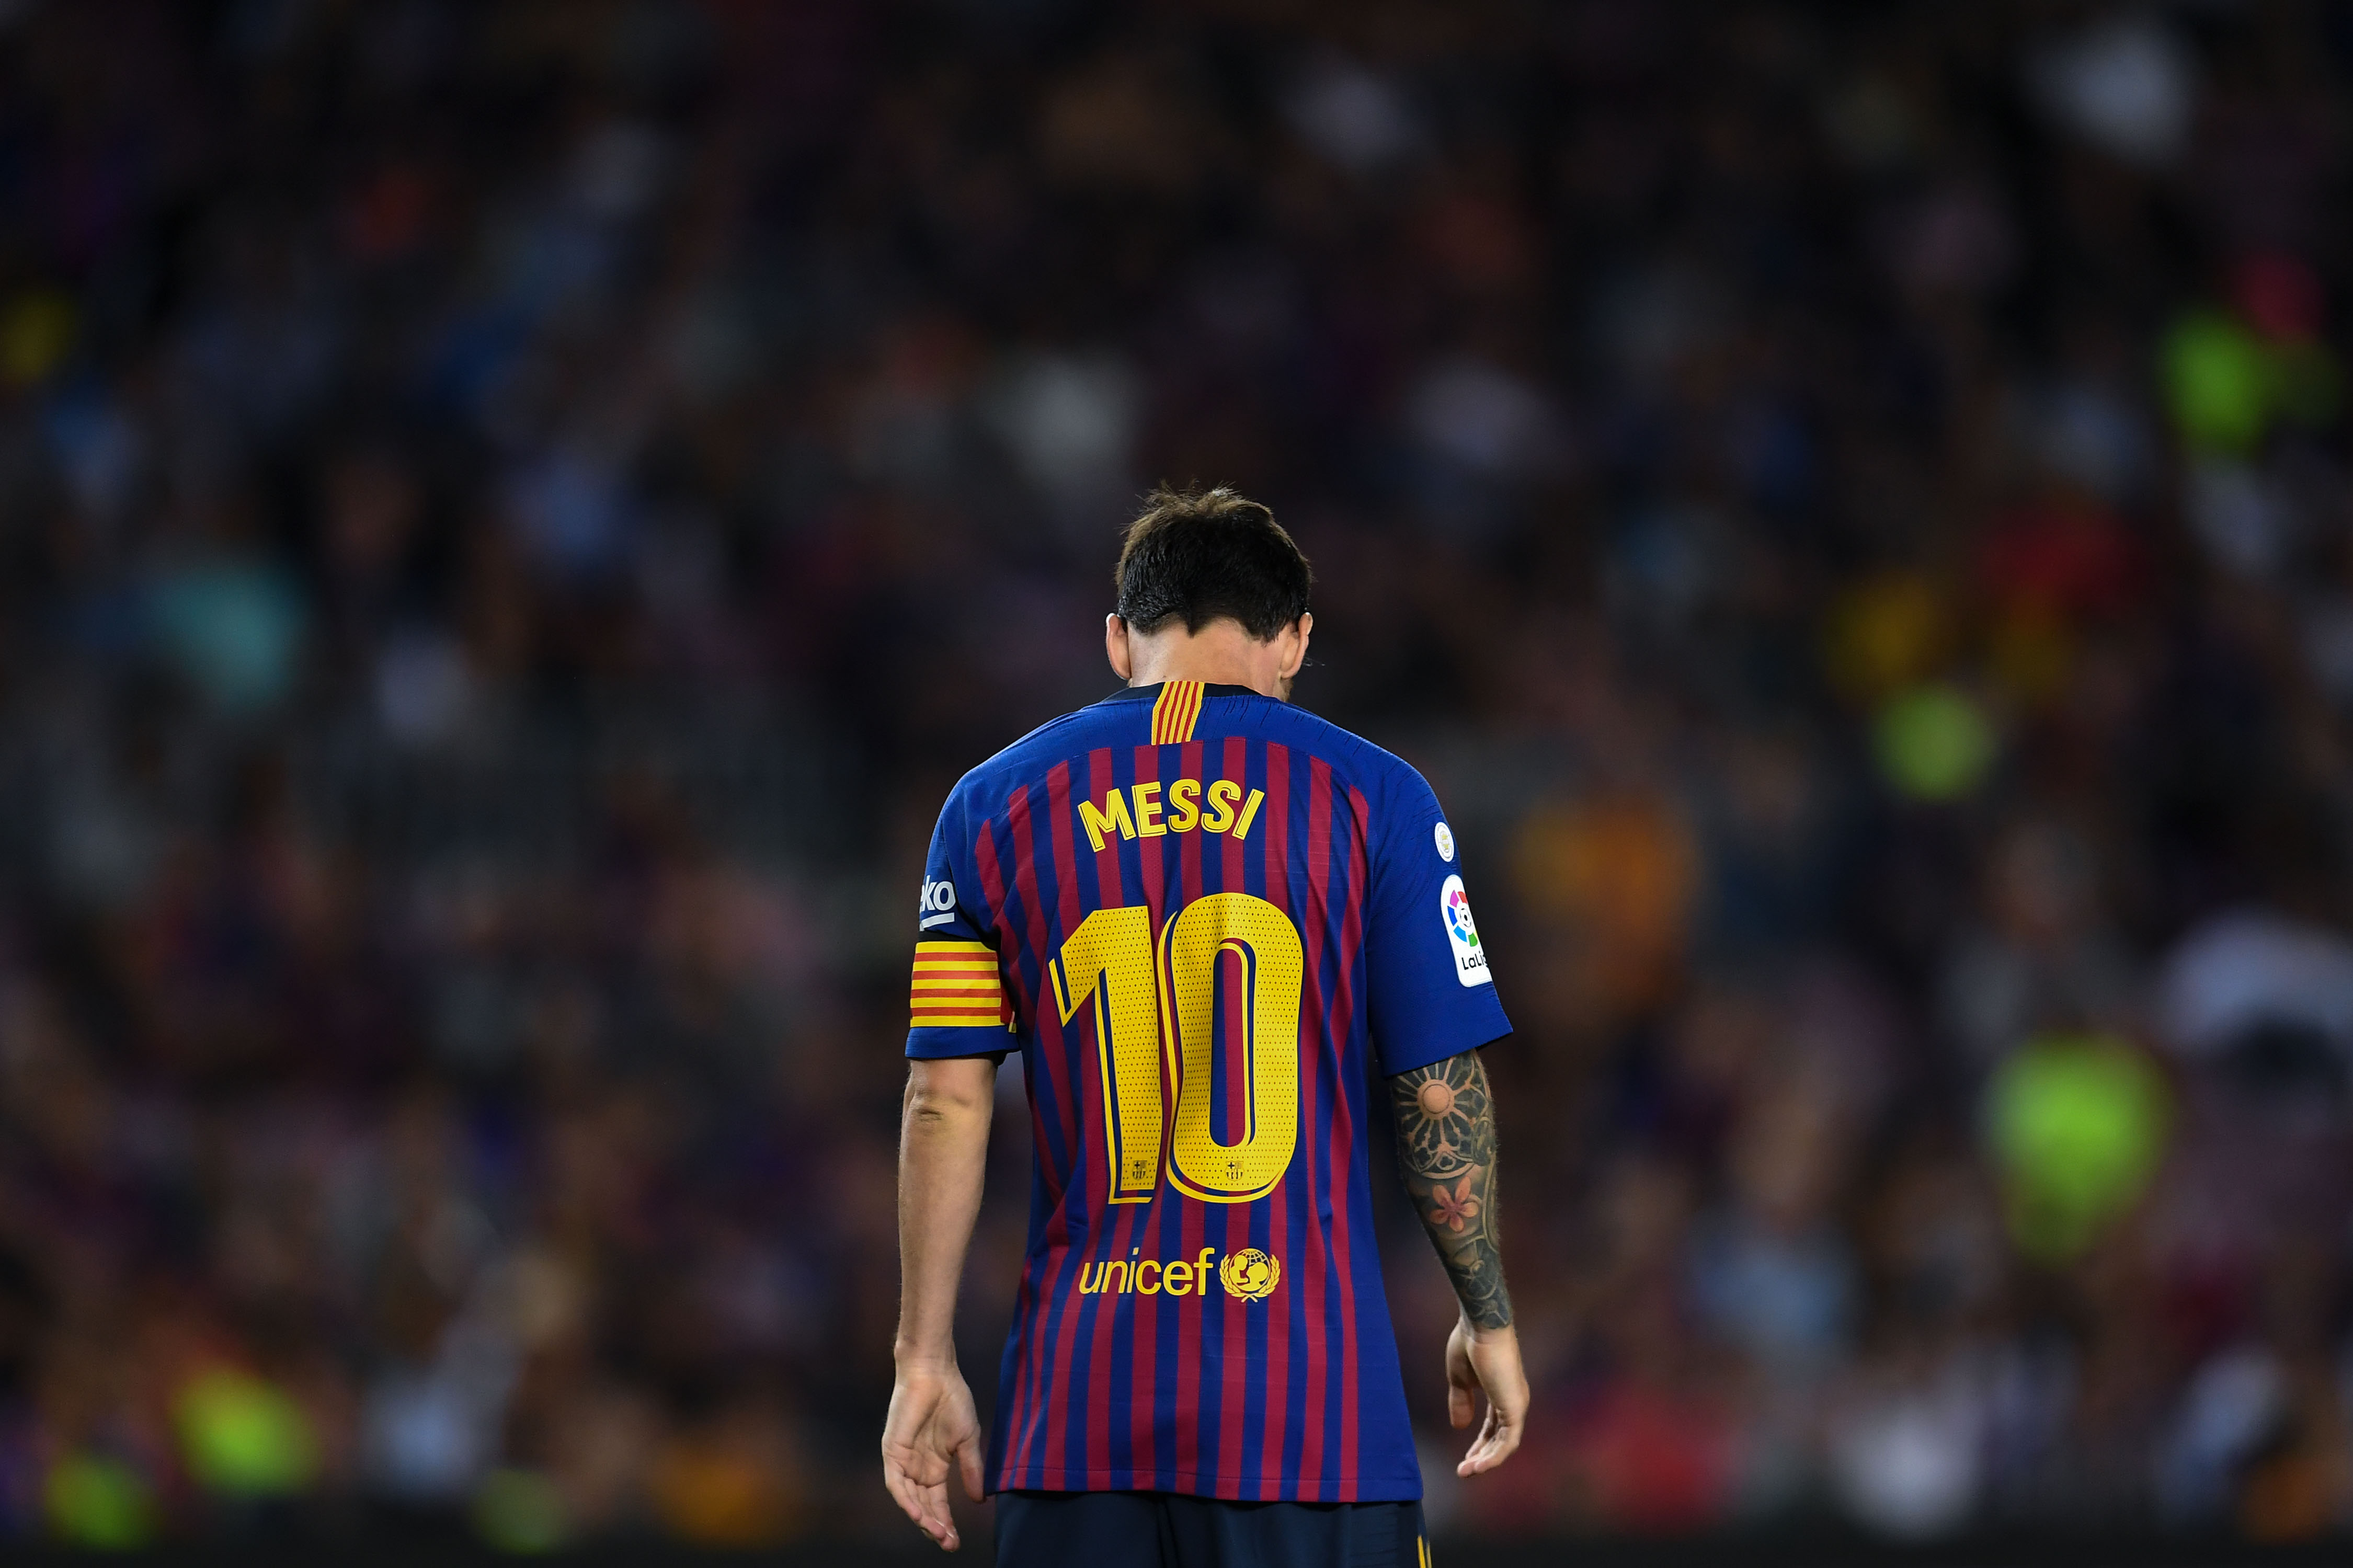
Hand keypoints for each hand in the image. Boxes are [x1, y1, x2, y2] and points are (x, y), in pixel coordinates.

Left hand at [882, 1361, 986, 1550]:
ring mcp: (903, 1461)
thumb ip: (972, 1469)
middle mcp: (917, 1468)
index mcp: (935, 1467)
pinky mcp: (892, 1452)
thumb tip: (980, 1501)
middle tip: (948, 1543)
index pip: (938, 1503)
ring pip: (909, 1500)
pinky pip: (896, 1483)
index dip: (946, 1522)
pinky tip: (918, 1514)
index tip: (956, 1542)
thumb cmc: (953, 1400)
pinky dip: (906, 1500)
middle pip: (923, 1506)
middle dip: (935, 1526)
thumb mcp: (968, 1440)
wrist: (936, 1373)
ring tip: (939, 1533)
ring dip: (923, 1518)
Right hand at [1446, 1316, 1526, 1476]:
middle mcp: (1513, 1401)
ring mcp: (1516, 1405)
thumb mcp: (1459, 1379)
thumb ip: (1461, 1402)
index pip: (1492, 1427)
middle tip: (1464, 1471)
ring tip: (1466, 1472)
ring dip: (1486, 1461)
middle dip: (1482, 1456)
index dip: (1479, 1444)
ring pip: (1505, 1444)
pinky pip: (1508, 1441)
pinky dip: (1494, 1456)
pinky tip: (1478, 1465)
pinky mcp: (1516, 1408)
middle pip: (1500, 1438)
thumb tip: (1459, 1427)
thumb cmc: (1469, 1344)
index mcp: (1501, 1393)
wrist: (1481, 1326)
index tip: (1465, 1458)